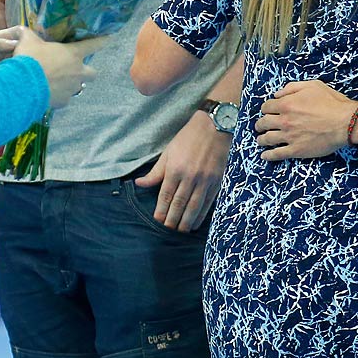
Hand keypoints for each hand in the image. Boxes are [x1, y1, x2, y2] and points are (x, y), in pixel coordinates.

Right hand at [15, 30, 104, 109]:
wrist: (23, 85)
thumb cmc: (30, 59)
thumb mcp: (28, 42)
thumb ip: (29, 35)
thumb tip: (23, 30)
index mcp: (73, 54)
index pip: (93, 45)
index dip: (102, 41)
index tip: (109, 39)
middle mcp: (78, 71)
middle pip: (93, 73)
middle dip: (87, 72)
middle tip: (75, 70)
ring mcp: (72, 88)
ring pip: (77, 87)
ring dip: (70, 84)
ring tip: (56, 82)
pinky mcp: (64, 101)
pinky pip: (64, 98)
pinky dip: (58, 96)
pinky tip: (48, 93)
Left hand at [134, 111, 227, 230]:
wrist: (215, 126)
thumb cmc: (189, 137)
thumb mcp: (168, 152)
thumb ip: (155, 172)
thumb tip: (140, 184)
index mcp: (175, 169)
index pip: (165, 196)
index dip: (161, 211)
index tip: (157, 221)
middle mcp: (190, 176)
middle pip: (179, 204)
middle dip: (172, 220)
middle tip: (168, 231)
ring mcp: (205, 180)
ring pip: (194, 206)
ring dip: (186, 221)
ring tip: (181, 231)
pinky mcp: (217, 181)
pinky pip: (208, 202)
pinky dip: (202, 214)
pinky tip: (196, 222)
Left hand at [256, 81, 357, 160]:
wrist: (345, 123)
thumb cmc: (332, 102)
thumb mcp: (313, 86)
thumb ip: (292, 87)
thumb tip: (277, 93)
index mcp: (286, 104)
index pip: (266, 107)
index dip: (266, 108)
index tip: (267, 111)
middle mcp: (284, 120)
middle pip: (263, 123)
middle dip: (260, 124)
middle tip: (260, 126)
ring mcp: (289, 136)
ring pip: (267, 139)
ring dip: (261, 139)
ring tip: (260, 140)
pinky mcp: (296, 150)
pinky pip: (277, 154)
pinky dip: (268, 155)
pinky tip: (264, 155)